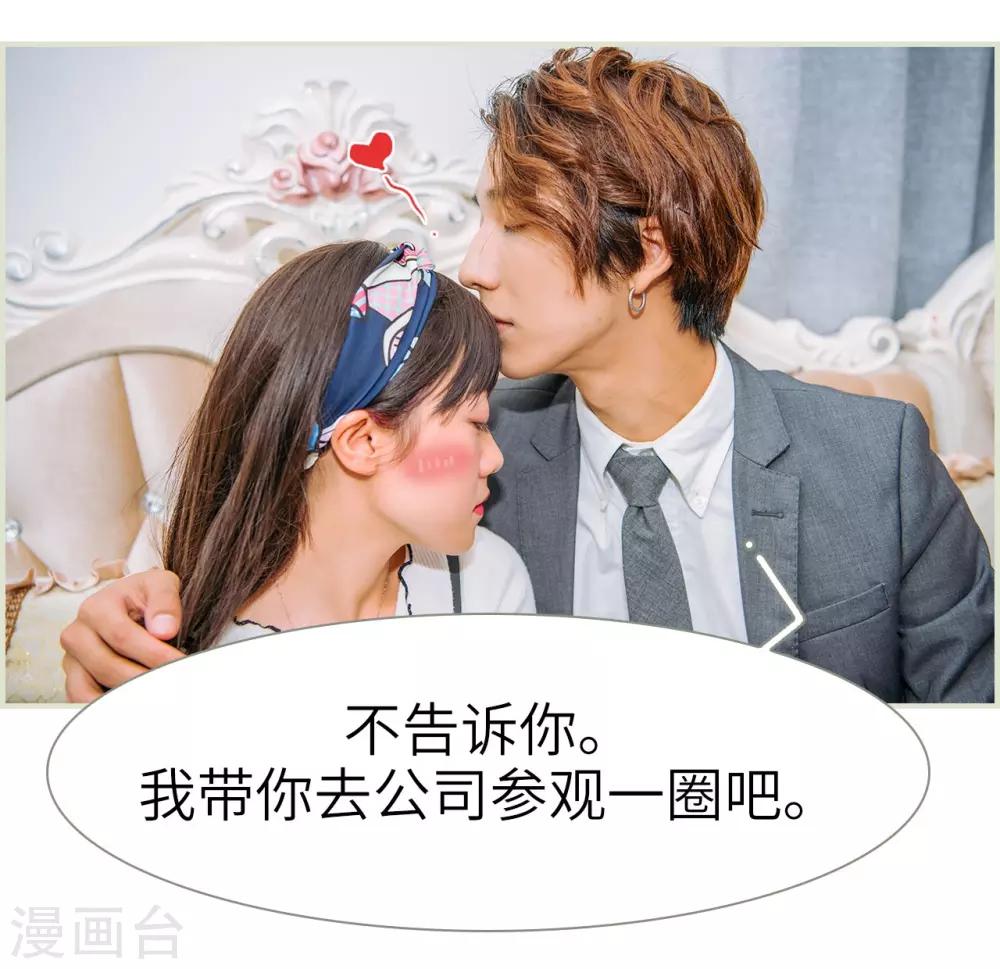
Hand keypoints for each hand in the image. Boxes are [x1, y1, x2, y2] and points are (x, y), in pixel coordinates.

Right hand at [59, 569, 185, 700]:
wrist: (128, 601)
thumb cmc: (145, 595)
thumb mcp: (160, 585)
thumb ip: (165, 601)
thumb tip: (164, 630)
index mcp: (96, 608)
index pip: (123, 637)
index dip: (153, 653)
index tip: (179, 663)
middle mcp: (77, 634)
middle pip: (107, 666)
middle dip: (143, 678)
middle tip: (170, 683)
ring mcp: (72, 658)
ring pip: (87, 688)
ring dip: (122, 697)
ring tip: (152, 696)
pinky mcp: (74, 676)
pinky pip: (80, 698)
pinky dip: (102, 706)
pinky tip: (130, 704)